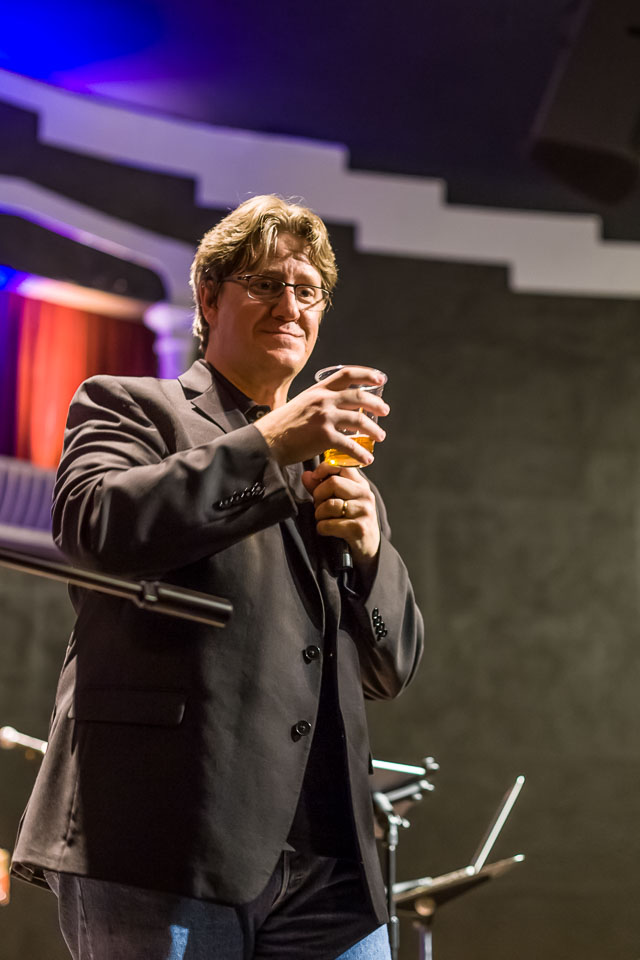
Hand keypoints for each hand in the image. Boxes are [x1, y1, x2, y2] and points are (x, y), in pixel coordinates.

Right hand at [254, 366, 387, 466]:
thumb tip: (331, 408)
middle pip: (359, 397)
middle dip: (377, 404)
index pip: (347, 374)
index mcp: (318, 390)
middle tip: (385, 411)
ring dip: (374, 430)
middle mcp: (323, 400)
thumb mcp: (299, 404)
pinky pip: (350, 445)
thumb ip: (316, 403)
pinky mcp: (323, 437)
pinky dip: (361, 453)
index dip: (367, 374)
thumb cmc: (280, 426)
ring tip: (380, 436)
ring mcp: (324, 417)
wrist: (265, 441)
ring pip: (359, 420)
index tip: (380, 378)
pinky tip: (367, 459)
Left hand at [301, 461, 380, 567]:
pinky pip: (329, 524)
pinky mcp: (359, 528)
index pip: (342, 466)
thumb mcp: (338, 501)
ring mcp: (364, 511)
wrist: (368, 546)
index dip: (324, 468)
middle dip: (318, 495)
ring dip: (319, 514)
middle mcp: (365, 495)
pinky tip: (325, 530)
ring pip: (330, 505)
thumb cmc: (350, 520)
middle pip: (333, 482)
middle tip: (318, 505)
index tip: (314, 477)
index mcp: (361, 485)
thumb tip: (306, 475)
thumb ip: (321, 487)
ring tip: (322, 519)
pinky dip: (321, 528)